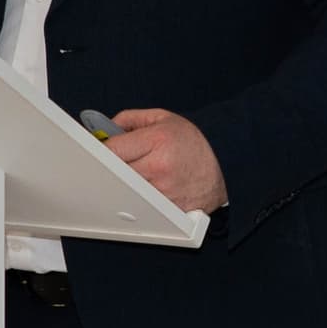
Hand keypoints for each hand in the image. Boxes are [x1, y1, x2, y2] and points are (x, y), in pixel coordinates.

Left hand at [106, 109, 227, 212]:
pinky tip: (151, 187)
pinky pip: (141, 204)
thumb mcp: (163, 118)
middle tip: (120, 162)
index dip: (102, 150)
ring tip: (141, 172)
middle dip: (112, 167)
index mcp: (157, 140)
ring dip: (126, 183)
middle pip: (115, 173)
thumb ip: (130, 119)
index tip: (101, 150)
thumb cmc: (195, 144)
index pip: (113, 150)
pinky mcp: (167, 209)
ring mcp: (162, 192)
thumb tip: (106, 130)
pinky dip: (140, 197)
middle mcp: (158, 167)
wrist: (225, 166)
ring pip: (126, 191)